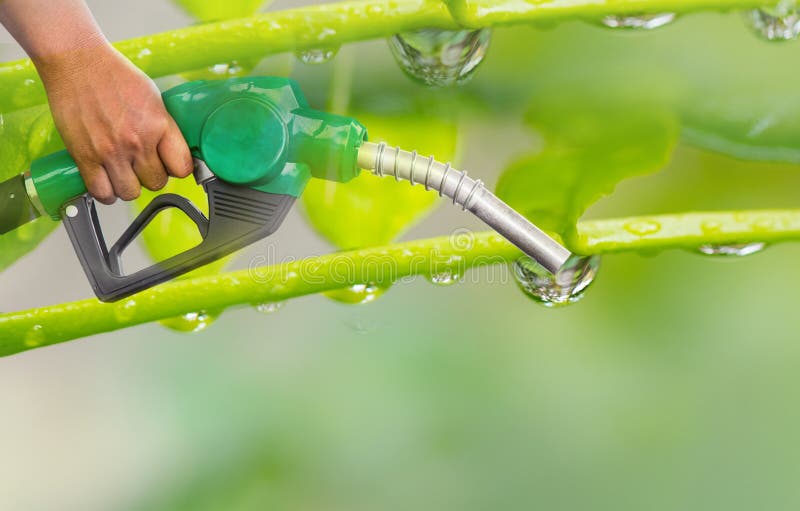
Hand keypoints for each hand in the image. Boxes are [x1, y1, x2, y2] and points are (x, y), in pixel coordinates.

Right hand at [37, 44, 192, 203]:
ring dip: (128, 186)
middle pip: (157, 183)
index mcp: (159, 125)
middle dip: (151, 176)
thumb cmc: (114, 75)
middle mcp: (137, 141)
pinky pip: (102, 192)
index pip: (182, 168)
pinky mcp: (85, 156)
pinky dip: (106, 192)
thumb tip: (173, 152)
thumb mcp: (154, 98)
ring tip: (123, 172)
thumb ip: (164, 128)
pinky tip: (106, 180)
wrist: (78, 62)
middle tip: (142, 165)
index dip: (177, 168)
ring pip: (131, 193)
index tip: (170, 165)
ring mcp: (111, 151)